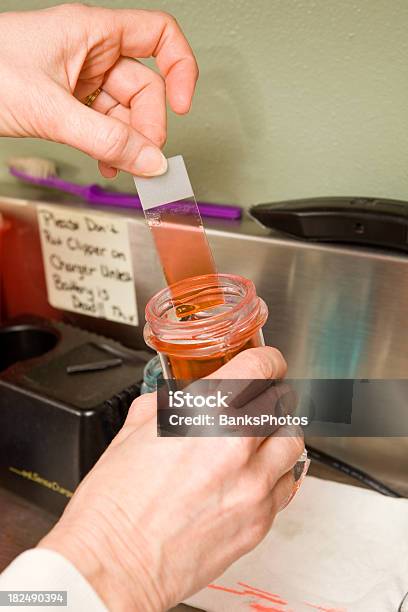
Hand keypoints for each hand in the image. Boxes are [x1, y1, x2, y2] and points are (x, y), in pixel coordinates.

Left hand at [0, 4, 197, 176]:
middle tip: (143, 158)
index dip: (180, 69)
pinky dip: (109, 147)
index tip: (183, 106)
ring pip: (123, 112)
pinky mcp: (67, 103)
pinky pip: (103, 125)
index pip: (159, 36)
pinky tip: (105, 163)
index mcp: (92, 33)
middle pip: (144, 87)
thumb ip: (105, 139)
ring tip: (120, 166)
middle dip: (147, 126)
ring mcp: (79, 79)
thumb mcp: (50, 108)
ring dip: (127, 143)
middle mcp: (90, 53)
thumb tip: (151, 160)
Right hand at [38, 347, 304, 611]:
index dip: (267, 360)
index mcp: (204, 413)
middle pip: (282, 403)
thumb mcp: (133, 430)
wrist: (115, 564)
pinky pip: (286, 485)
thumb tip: (183, 397)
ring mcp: (253, 485)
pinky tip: (251, 478)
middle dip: (269, 398)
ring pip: (292, 442)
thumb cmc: (116, 504)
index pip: (260, 367)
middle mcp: (236, 445)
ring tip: (255, 442)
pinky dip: (275, 475)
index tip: (267, 364)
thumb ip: (168, 403)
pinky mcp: (259, 521)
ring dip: (276, 435)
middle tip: (254, 403)